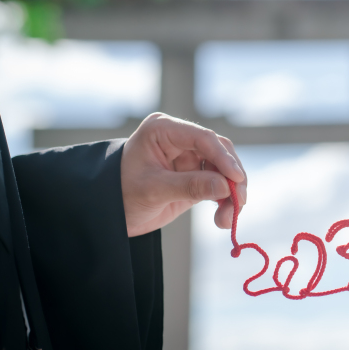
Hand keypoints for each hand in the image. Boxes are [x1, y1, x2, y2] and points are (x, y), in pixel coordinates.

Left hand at [120, 113, 246, 236]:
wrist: (110, 213)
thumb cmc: (122, 194)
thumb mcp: (153, 190)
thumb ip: (189, 186)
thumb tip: (226, 187)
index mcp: (164, 130)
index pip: (203, 138)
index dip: (224, 158)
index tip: (236, 179)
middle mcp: (181, 139)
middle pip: (220, 152)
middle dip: (232, 178)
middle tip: (238, 202)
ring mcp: (191, 158)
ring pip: (225, 170)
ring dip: (232, 193)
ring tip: (227, 219)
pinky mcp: (197, 176)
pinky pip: (220, 185)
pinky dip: (226, 201)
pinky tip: (223, 218)